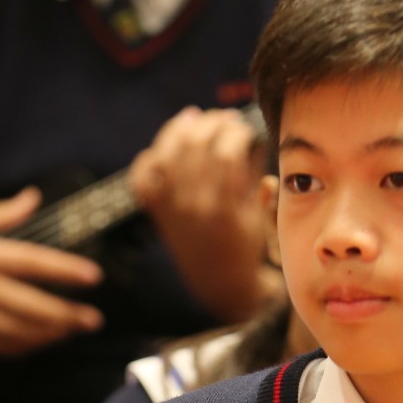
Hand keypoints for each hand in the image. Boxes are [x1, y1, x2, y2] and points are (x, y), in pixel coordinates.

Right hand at [0, 190, 103, 354]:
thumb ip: (0, 214)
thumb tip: (34, 197)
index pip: (32, 263)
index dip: (66, 270)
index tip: (94, 276)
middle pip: (33, 306)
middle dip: (68, 315)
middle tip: (95, 319)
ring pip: (23, 332)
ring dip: (53, 334)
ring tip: (75, 329)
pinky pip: (4, 347)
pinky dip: (29, 346)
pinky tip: (46, 339)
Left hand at [130, 106, 275, 321]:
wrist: (220, 284)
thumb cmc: (247, 249)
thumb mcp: (259, 216)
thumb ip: (254, 177)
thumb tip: (251, 140)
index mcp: (223, 207)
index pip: (226, 152)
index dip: (236, 132)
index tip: (246, 127)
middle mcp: (192, 205)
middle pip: (196, 145)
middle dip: (213, 124)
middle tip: (226, 119)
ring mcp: (170, 207)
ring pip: (167, 152)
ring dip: (182, 129)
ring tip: (197, 118)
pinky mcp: (157, 211)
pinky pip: (143, 175)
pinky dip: (151, 157)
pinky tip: (166, 147)